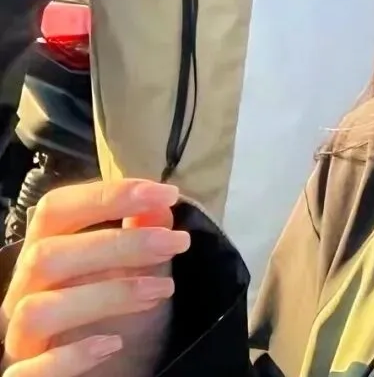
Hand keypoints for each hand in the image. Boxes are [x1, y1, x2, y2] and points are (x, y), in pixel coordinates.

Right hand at [0, 180, 188, 376]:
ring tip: (161, 290)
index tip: (167, 193)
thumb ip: (145, 235)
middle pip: (46, 255)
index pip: (55, 209)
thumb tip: (160, 205)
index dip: (108, 195)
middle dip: (119, 244)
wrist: (115, 372)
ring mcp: (18, 338)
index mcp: (47, 252)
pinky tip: (112, 345)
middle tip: (176, 243)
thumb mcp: (142, 271)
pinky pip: (27, 373)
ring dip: (106, 295)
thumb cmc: (120, 316)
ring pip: (37, 310)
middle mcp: (23, 292)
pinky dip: (70, 357)